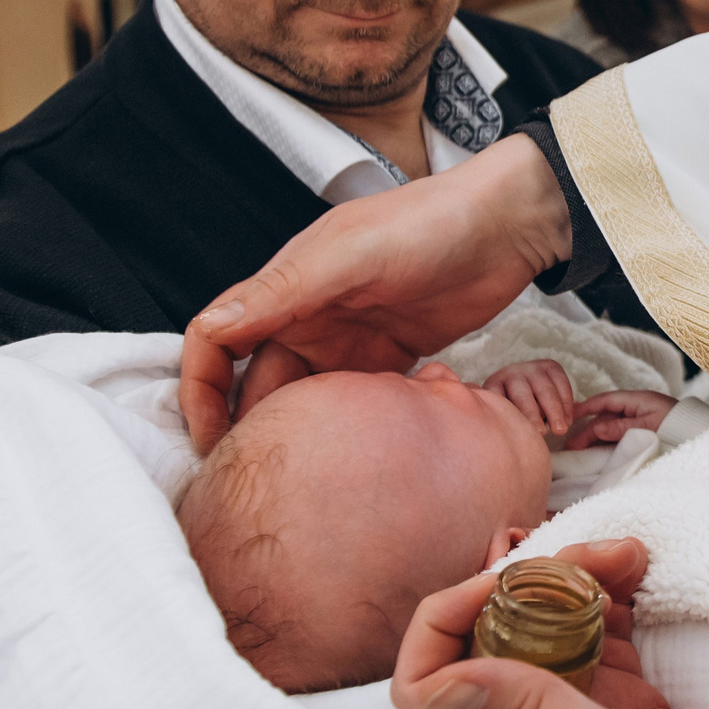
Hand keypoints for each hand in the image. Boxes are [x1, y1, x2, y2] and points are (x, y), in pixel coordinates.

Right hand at [180, 135, 574, 451]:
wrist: (506, 228)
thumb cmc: (429, 224)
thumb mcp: (353, 254)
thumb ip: (284, 292)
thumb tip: (212, 330)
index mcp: (285, 286)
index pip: (217, 340)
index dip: (201, 389)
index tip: (208, 441)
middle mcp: (307, 314)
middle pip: (255, 381)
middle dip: (247, 429)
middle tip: (257, 483)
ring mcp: (348, 339)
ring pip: (304, 399)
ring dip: (298, 435)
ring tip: (302, 482)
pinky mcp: (388, 359)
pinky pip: (353, 403)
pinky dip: (346, 429)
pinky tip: (356, 458)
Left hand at [393, 539, 708, 708]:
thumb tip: (439, 680)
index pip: (425, 679)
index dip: (444, 620)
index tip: (502, 587)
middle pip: (491, 630)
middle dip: (529, 579)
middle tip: (591, 555)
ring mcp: (574, 707)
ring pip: (548, 622)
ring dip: (577, 578)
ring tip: (628, 554)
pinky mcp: (619, 698)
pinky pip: (597, 630)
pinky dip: (611, 594)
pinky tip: (639, 573)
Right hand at [563, 387, 677, 448]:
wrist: (700, 437)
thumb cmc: (676, 428)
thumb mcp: (648, 427)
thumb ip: (622, 428)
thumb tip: (597, 429)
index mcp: (637, 400)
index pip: (605, 400)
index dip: (585, 407)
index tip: (568, 416)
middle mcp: (636, 408)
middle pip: (605, 416)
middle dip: (586, 429)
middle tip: (570, 446)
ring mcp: (638, 421)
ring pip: (610, 427)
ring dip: (594, 437)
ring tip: (577, 451)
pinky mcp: (642, 433)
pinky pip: (619, 436)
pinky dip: (606, 443)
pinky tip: (595, 452)